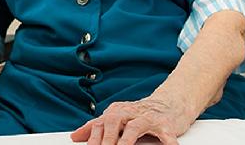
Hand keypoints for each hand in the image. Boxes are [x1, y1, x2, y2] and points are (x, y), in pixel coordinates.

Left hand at [70, 96, 193, 144]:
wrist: (169, 103)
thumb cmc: (139, 115)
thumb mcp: (117, 119)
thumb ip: (97, 127)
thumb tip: (75, 136)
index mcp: (117, 111)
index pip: (100, 123)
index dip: (92, 137)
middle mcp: (131, 112)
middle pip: (114, 121)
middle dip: (107, 139)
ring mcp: (149, 118)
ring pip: (135, 126)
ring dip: (126, 140)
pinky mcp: (166, 124)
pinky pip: (166, 134)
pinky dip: (166, 143)